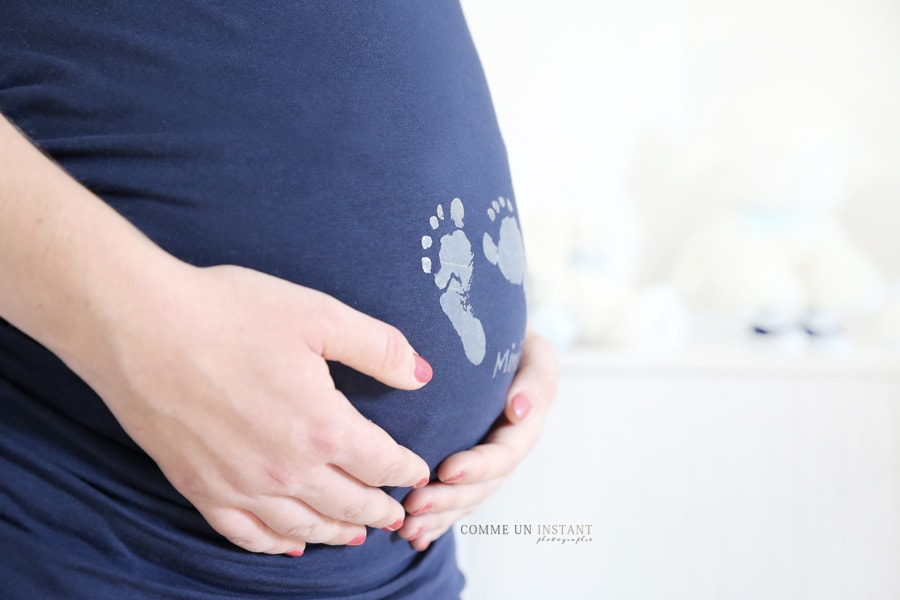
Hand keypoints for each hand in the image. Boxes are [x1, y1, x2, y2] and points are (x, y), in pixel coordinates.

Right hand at [74, 264, 430, 556]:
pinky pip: (244, 533)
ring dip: (336, 533)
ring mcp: (240, 484)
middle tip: (399, 516)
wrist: (139, 325)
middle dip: (380, 511)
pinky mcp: (198, 486)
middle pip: (348, 503)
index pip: (380, 462)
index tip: (417, 473)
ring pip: (302, 526)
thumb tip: (422, 375)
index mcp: (323, 428)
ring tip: (356, 536)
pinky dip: (273, 544)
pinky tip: (287, 545)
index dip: (405, 470)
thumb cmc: (229, 312)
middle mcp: (286, 469)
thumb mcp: (319, 315)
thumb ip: (378, 348)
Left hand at [397, 328, 557, 549]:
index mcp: (526, 425)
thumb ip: (535, 380)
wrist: (493, 336)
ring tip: (406, 530)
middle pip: (482, 486)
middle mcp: (506, 449)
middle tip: (413, 506)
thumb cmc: (512, 339)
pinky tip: (414, 537)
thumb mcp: (534, 351)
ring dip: (438, 517)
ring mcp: (486, 461)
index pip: (505, 453)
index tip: (447, 471)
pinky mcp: (466, 466)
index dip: (478, 466)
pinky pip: (454, 499)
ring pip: (466, 499)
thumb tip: (518, 412)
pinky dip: (436, 520)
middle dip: (449, 500)